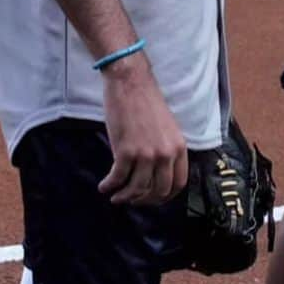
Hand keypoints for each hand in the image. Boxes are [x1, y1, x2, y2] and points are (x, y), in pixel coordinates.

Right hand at [97, 54, 188, 206]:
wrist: (130, 83)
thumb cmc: (146, 102)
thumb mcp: (167, 128)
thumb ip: (167, 150)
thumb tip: (157, 174)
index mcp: (179, 147)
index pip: (178, 184)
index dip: (164, 196)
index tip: (151, 198)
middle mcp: (166, 154)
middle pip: (158, 191)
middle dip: (144, 200)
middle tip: (131, 199)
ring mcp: (146, 154)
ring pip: (137, 189)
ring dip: (124, 197)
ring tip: (115, 196)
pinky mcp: (126, 152)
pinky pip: (118, 179)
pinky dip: (109, 186)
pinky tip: (104, 186)